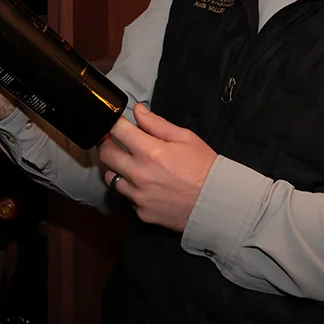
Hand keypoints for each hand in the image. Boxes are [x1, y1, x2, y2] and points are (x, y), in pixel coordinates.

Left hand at [99, 104, 217, 231]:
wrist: (216, 202)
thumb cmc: (204, 167)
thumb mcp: (185, 137)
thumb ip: (157, 124)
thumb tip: (138, 111)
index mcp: (150, 151)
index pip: (117, 131)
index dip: (113, 123)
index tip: (114, 123)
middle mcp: (139, 174)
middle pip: (106, 154)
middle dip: (107, 144)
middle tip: (115, 142)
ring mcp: (138, 195)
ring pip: (111, 178)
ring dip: (117, 169)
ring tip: (132, 165)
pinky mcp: (141, 212)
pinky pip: (128, 197)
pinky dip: (133, 190)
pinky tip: (147, 186)